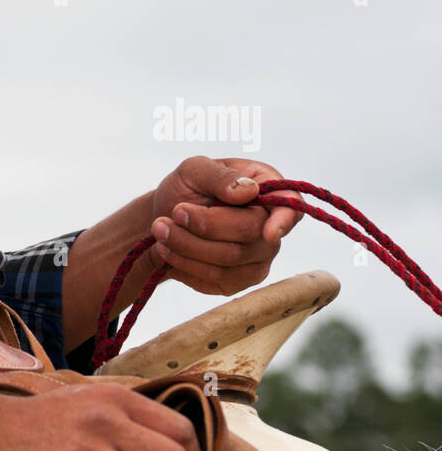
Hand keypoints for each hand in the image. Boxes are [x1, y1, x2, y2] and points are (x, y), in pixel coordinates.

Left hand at [147, 156, 301, 297]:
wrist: (164, 218)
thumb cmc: (186, 187)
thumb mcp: (194, 169)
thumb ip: (219, 175)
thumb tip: (248, 190)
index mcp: (266, 188)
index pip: (291, 207)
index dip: (284, 221)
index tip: (268, 231)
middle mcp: (270, 226)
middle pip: (249, 235)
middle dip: (205, 226)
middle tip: (173, 213)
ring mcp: (257, 257)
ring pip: (229, 261)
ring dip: (188, 246)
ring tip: (160, 229)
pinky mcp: (238, 281)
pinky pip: (215, 280)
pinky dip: (185, 264)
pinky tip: (167, 249)